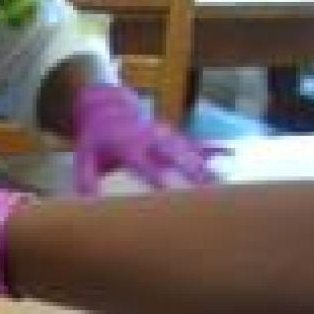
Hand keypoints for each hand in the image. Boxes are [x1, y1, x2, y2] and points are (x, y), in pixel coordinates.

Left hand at [71, 84, 219, 195]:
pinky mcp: (172, 134)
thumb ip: (87, 181)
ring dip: (205, 166)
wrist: (105, 107)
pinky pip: (194, 142)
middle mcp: (151, 138)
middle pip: (175, 156)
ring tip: (221, 186)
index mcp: (128, 145)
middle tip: (206, 195)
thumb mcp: (84, 158)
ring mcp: (164, 134)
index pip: (147, 165)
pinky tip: (229, 161)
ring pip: (189, 150)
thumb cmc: (94, 140)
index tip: (172, 196)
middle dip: (191, 173)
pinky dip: (211, 151)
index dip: (160, 179)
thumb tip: (88, 206)